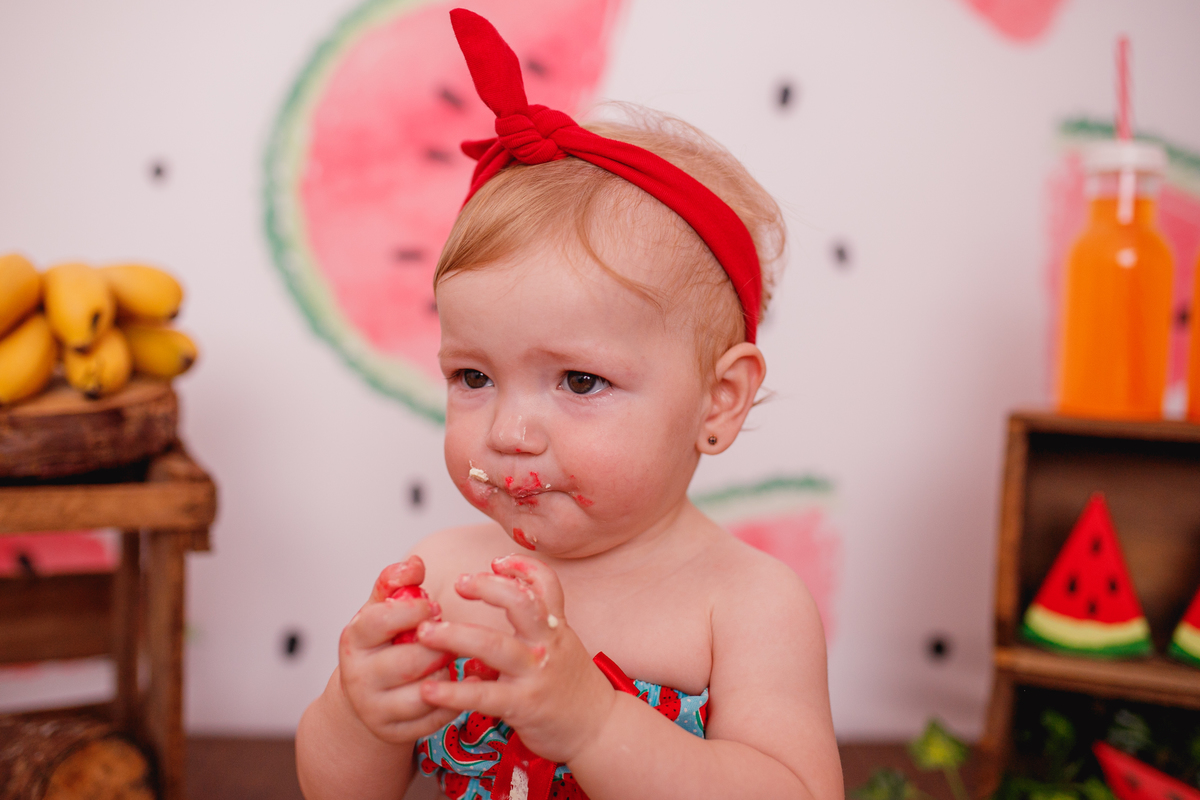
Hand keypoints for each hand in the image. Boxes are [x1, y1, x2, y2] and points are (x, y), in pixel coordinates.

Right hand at [337, 556, 459, 743]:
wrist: (362, 697)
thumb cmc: (378, 645)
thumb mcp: (379, 610)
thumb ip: (394, 584)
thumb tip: (414, 564)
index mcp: (354, 640)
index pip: (380, 621)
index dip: (413, 611)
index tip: (435, 606)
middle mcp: (358, 677)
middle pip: (410, 660)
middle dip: (439, 645)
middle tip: (451, 637)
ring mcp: (374, 709)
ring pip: (426, 692)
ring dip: (447, 673)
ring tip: (449, 660)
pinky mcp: (394, 733)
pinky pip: (436, 718)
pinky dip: (455, 700)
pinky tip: (461, 684)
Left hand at [415, 555, 617, 762]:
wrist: (599, 729)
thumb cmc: (570, 689)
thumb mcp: (556, 653)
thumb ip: (517, 643)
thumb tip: (470, 647)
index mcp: (555, 628)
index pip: (546, 584)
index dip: (523, 567)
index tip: (497, 562)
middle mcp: (547, 644)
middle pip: (520, 602)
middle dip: (487, 587)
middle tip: (459, 583)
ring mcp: (535, 674)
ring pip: (494, 645)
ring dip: (455, 636)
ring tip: (425, 633)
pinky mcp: (523, 705)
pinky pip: (483, 695)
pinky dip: (453, 691)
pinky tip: (429, 689)